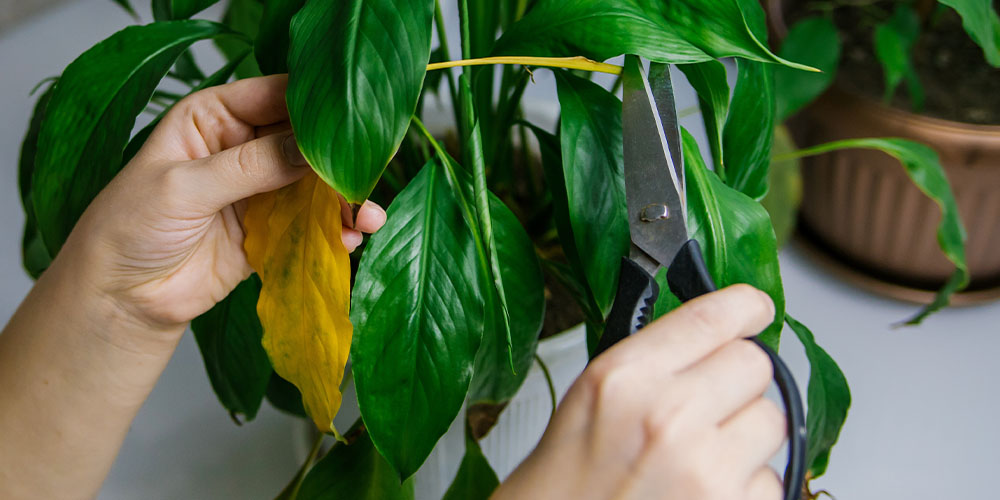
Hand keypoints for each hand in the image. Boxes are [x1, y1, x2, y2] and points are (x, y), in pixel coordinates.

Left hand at [62, 75, 385, 332]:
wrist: (122, 298)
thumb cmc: (131, 227)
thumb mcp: (185, 188)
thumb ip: (249, 167)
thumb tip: (311, 149)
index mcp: (215, 117)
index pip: (273, 97)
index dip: (311, 106)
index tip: (348, 123)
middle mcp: (242, 147)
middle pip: (304, 142)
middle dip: (337, 159)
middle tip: (363, 175)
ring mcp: (260, 191)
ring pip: (316, 185)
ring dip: (344, 199)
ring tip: (366, 217)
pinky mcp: (272, 231)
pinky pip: (313, 224)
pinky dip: (335, 230)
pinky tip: (349, 238)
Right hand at [496, 285, 784, 499]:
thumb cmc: (565, 482)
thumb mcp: (591, 397)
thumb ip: (651, 362)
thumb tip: (712, 337)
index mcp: (624, 377)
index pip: (711, 317)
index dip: (744, 306)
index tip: (755, 308)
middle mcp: (667, 416)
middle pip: (754, 363)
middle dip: (738, 380)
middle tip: (709, 404)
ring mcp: (704, 467)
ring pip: (771, 419)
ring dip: (746, 434)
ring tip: (701, 454)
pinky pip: (771, 476)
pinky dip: (747, 483)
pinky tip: (704, 489)